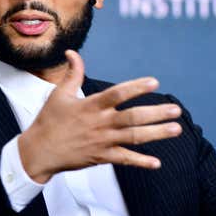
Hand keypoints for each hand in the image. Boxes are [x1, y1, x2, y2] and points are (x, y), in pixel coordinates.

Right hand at [18, 50, 182, 182]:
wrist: (39, 151)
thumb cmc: (49, 120)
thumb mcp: (59, 93)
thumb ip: (72, 73)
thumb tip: (72, 52)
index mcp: (91, 105)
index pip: (117, 94)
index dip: (136, 88)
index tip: (155, 82)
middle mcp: (100, 123)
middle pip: (132, 117)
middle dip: (156, 114)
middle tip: (176, 110)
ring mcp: (102, 141)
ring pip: (134, 137)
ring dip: (157, 134)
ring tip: (177, 129)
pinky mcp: (101, 157)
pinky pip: (124, 160)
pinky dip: (140, 161)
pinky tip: (157, 162)